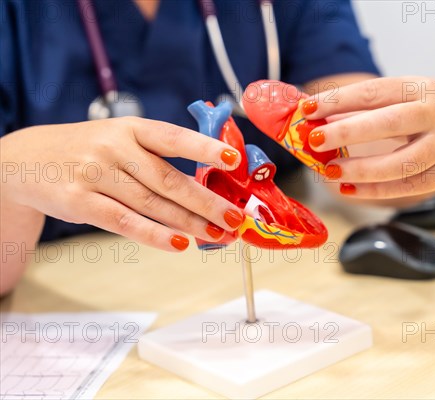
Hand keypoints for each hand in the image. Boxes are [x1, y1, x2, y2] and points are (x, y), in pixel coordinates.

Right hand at [1, 117, 244, 250]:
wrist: (26, 159)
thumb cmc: (89, 150)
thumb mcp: (120, 138)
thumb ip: (156, 157)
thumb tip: (205, 187)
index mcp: (131, 128)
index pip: (173, 137)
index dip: (206, 148)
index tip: (234, 161)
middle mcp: (114, 147)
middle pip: (169, 179)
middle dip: (207, 201)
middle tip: (236, 218)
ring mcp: (95, 174)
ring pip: (152, 203)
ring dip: (189, 223)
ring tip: (218, 235)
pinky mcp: (80, 202)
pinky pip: (124, 222)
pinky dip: (154, 235)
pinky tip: (179, 244)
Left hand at [301, 76, 434, 198]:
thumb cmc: (427, 105)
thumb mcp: (401, 94)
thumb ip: (365, 106)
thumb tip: (317, 118)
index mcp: (419, 87)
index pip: (374, 93)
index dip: (339, 100)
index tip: (308, 109)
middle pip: (391, 123)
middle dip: (349, 132)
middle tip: (316, 140)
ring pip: (403, 162)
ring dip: (362, 169)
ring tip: (330, 171)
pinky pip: (410, 186)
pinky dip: (376, 191)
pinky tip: (349, 189)